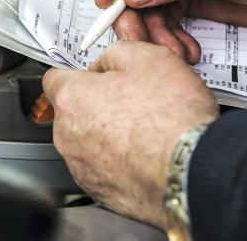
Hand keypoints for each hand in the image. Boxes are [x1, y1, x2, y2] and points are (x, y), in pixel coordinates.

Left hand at [42, 41, 218, 228]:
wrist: (192, 171)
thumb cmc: (171, 117)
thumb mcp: (148, 58)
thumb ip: (115, 54)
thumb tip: (106, 64)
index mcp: (73, 99)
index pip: (55, 79)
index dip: (79, 73)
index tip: (94, 75)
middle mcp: (68, 137)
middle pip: (73, 112)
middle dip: (96, 104)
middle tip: (131, 100)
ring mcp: (83, 168)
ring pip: (87, 143)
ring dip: (107, 135)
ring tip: (144, 129)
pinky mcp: (100, 193)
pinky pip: (102, 169)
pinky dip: (118, 161)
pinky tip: (145, 154)